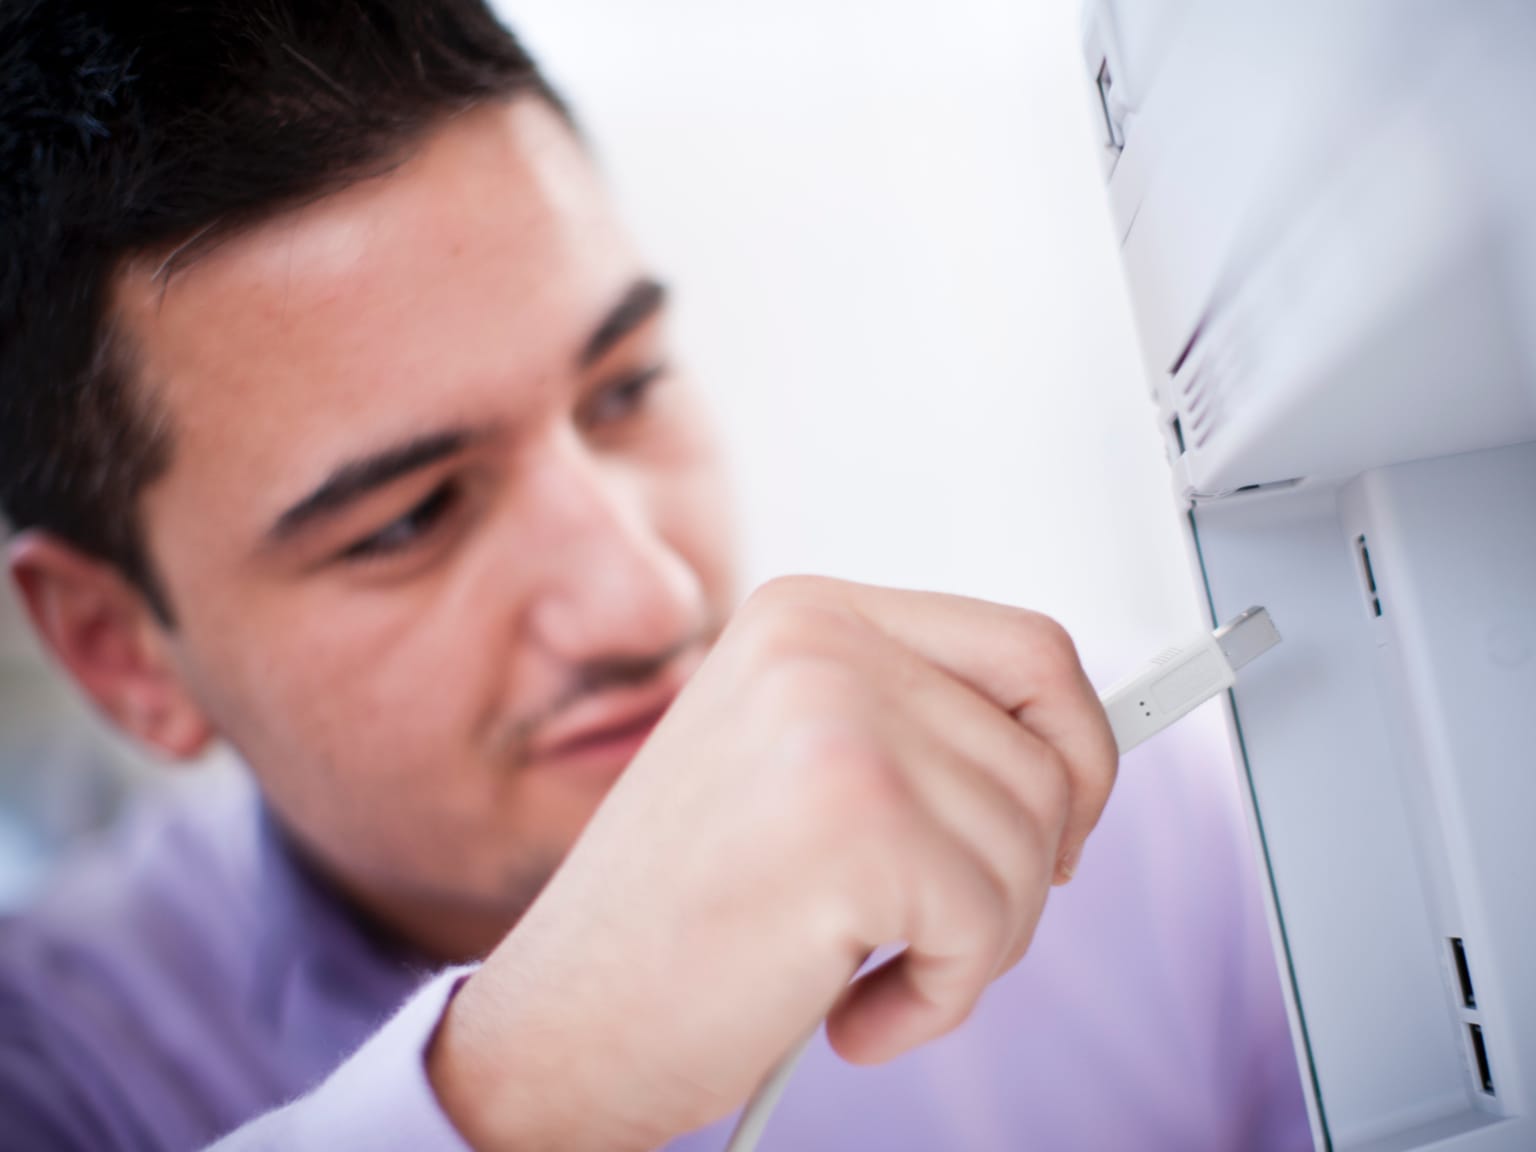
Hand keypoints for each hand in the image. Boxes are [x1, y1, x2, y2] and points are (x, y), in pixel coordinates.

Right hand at [428, 576, 1117, 1151]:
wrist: (565, 1020)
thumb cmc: (687, 912)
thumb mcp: (799, 765)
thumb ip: (918, 729)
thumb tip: (1082, 750)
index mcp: (810, 615)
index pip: (1032, 647)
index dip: (1076, 747)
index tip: (1061, 826)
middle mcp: (821, 643)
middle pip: (1047, 754)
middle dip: (1025, 868)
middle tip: (939, 928)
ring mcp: (835, 725)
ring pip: (1033, 845)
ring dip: (975, 941)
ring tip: (867, 967)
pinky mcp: (853, 826)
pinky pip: (992, 927)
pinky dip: (941, 999)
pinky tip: (853, 1012)